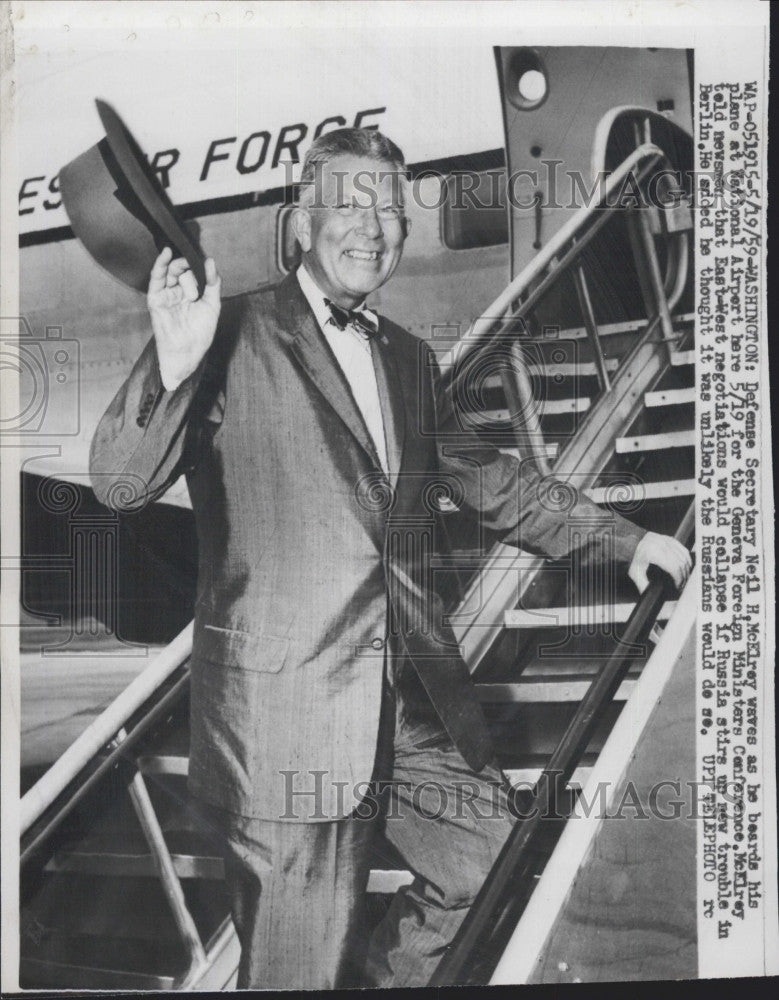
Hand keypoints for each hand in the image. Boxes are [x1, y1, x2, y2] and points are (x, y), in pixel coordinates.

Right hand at [147, 247, 220, 390]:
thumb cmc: (200, 333)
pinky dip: (160, 263)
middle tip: (198, 283)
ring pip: (172, 271)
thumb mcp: (212, 304)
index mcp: (191, 293)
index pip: (194, 271)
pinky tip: (167, 253)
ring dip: (182, 272)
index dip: (200, 267)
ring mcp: (166, 294)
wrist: (188, 352)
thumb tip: (211, 260)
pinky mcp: (155, 298)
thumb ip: (213, 283)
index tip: (207, 264)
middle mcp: (177, 291)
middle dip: (191, 270)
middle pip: (183, 269)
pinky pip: (156, 277)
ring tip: (191, 289)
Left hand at [628, 531, 692, 593]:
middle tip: (682, 585)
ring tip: (685, 578)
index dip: (678, 579)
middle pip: (680, 562)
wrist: (630, 545)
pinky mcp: (669, 538)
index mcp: (653, 553)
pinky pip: (682, 549)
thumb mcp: (635, 574)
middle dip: (684, 575)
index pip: (673, 567)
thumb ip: (643, 586)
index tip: (678, 586)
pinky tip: (686, 567)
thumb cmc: (632, 560)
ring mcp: (666, 540)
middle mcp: (661, 545)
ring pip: (684, 555)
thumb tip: (650, 597)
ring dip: (687, 568)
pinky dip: (686, 558)